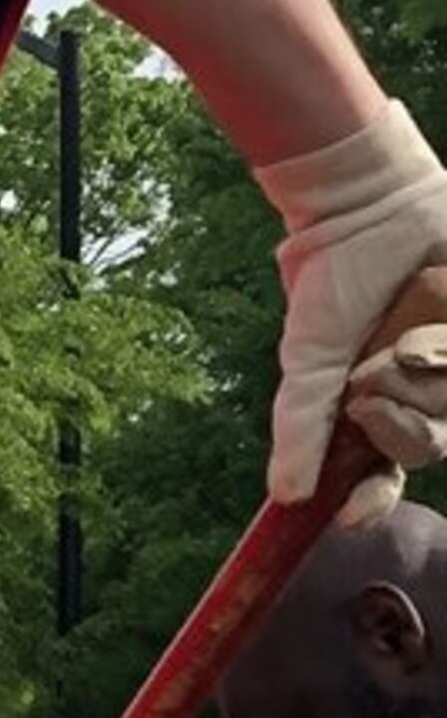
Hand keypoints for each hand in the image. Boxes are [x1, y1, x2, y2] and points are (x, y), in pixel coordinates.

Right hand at [256, 105, 446, 499]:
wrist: (372, 204)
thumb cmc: (332, 280)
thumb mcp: (309, 360)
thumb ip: (301, 427)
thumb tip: (287, 494)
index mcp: (380, 408)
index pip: (384, 474)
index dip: (372, 499)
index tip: (352, 512)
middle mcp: (425, 392)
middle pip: (429, 445)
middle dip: (401, 418)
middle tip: (372, 377)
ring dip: (430, 367)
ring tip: (408, 321)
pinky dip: (445, 337)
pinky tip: (436, 294)